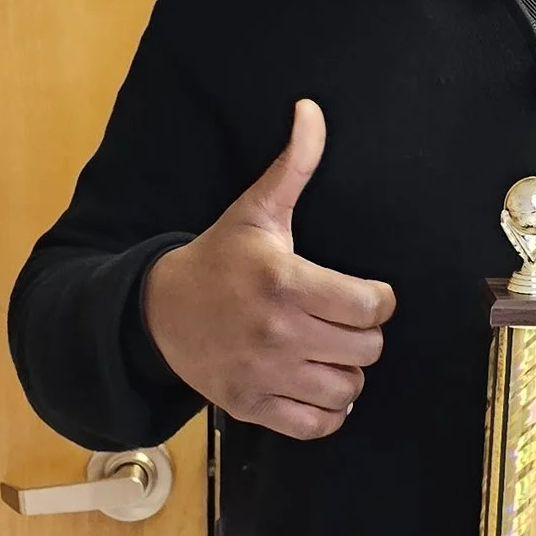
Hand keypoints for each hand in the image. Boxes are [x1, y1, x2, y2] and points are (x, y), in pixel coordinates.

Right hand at [142, 99, 393, 440]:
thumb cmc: (218, 260)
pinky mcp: (253, 408)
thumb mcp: (255, 212)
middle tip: (341, 321)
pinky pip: (319, 425)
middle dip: (362, 334)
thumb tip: (311, 111)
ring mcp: (265, 375)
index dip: (377, 299)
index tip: (362, 294)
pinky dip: (326, 410)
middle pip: (367, 350)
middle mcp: (277, 333)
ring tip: (326, 351)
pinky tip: (313, 381)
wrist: (158, 312)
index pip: (372, 306)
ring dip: (345, 372)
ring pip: (348, 389)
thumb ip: (293, 166)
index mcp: (284, 282)